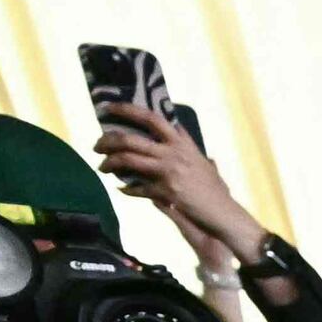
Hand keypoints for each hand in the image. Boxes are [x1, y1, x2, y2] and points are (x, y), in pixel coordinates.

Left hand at [91, 104, 262, 266]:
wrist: (224, 214)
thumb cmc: (215, 189)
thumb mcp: (202, 161)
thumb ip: (187, 144)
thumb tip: (177, 128)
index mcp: (181, 143)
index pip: (151, 118)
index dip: (126, 109)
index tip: (108, 107)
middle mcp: (173, 154)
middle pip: (130, 139)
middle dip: (107, 141)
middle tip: (97, 145)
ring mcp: (169, 173)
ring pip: (128, 161)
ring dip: (110, 164)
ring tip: (103, 167)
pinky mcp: (166, 192)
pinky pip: (137, 188)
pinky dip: (127, 189)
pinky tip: (123, 189)